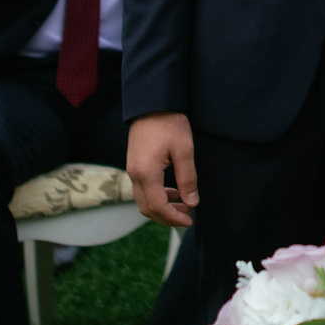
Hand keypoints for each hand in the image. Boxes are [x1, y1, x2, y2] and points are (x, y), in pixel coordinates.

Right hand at [126, 111, 197, 226]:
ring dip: (162, 207)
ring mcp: (132, 170)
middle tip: (186, 216)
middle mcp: (135, 175)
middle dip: (167, 217)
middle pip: (147, 208)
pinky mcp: (134, 165)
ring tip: (183, 204)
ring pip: (143, 201)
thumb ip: (187, 179)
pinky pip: (142, 189)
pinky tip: (173, 191)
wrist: (151, 104)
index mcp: (147, 173)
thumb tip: (192, 202)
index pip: (158, 207)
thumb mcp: (184, 150)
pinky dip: (156, 196)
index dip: (174, 218)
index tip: (189, 220)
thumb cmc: (169, 124)